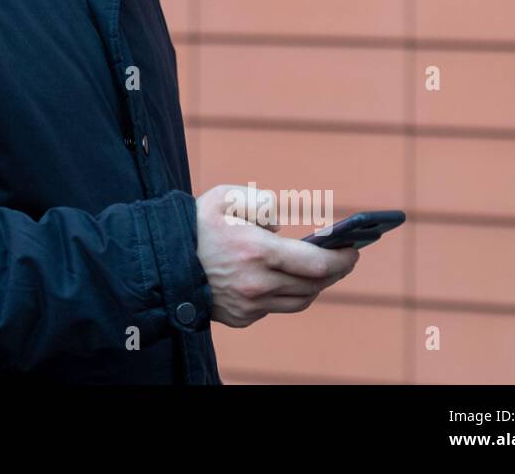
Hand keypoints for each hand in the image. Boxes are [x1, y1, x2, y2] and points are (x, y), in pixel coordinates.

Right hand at [194, 184, 358, 328]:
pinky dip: (284, 294)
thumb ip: (262, 202)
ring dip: (314, 286)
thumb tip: (282, 224)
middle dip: (335, 271)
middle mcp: (256, 283)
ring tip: (319, 270)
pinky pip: (275, 308)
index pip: (317, 263)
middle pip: (314, 285)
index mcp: (257, 251)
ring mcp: (249, 305)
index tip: (353, 251)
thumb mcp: (226, 197)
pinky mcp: (241, 318)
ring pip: (299, 301)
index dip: (342, 259)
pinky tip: (283, 279)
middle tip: (344, 259)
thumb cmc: (195, 224)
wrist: (162, 261)